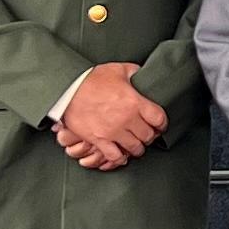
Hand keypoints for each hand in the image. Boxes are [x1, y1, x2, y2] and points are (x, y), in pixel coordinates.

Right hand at [55, 62, 169, 170]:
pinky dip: (120, 158)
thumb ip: (135, 73)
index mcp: (134, 102)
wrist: (67, 89)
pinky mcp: (99, 140)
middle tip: (147, 134)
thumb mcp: (118, 69)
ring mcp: (113, 131)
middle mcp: (126, 119)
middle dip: (150, 136)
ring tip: (135, 144)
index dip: (162, 123)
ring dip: (137, 147)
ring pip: (135, 148)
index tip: (159, 125)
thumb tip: (144, 75)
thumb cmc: (90, 79)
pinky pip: (115, 157)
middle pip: (148, 136)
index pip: (159, 119)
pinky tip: (121, 154)